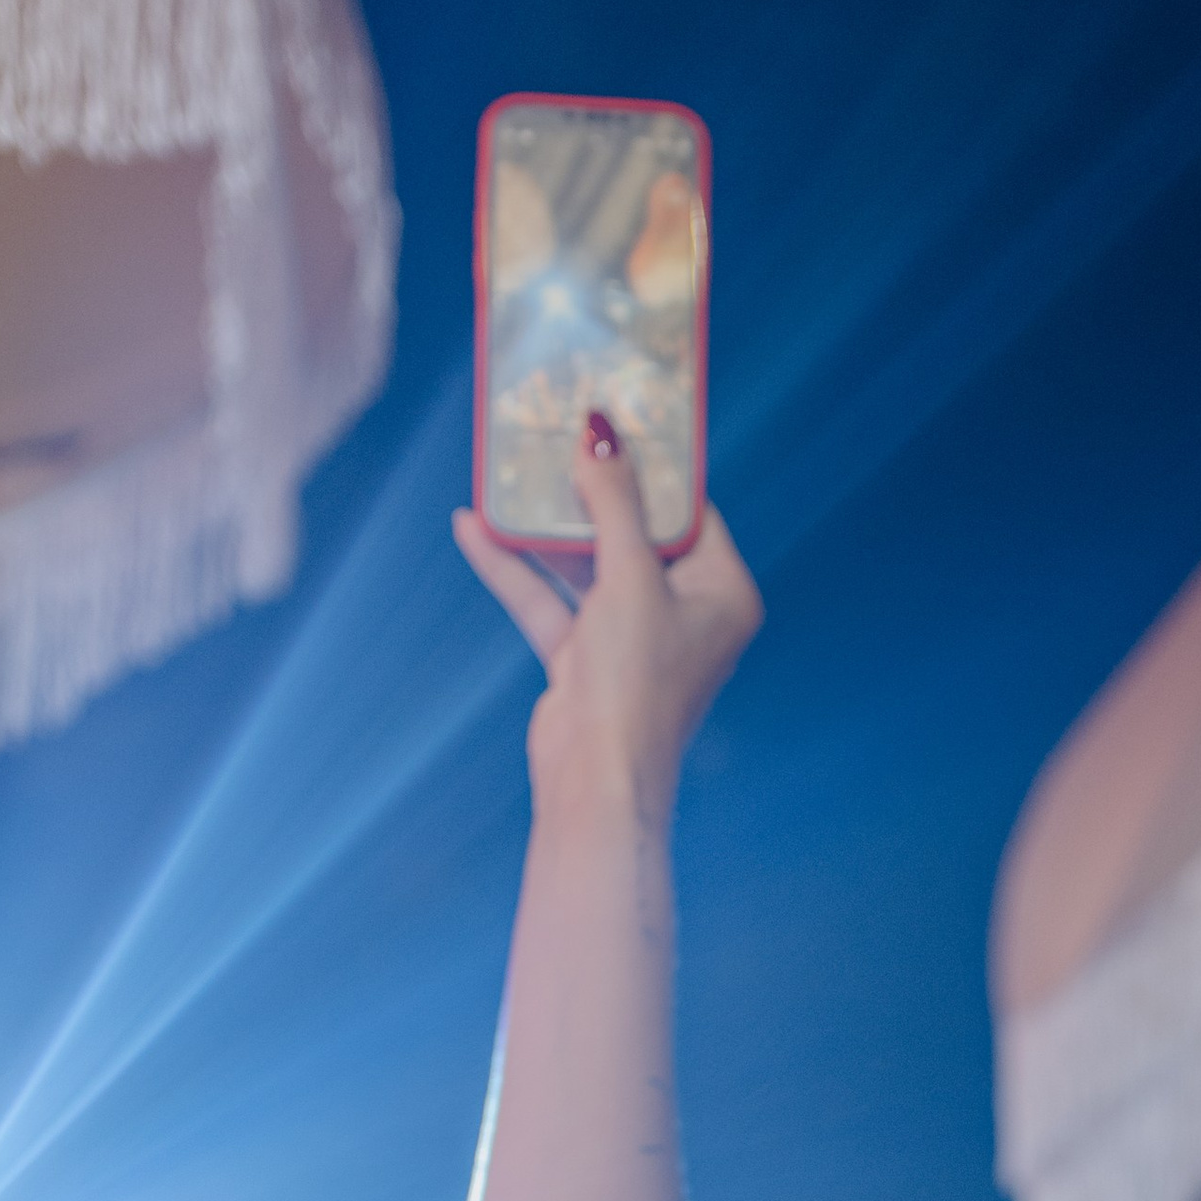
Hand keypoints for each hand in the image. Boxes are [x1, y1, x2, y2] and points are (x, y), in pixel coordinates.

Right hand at [455, 420, 761, 830]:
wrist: (595, 782)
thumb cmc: (636, 683)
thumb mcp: (630, 577)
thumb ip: (615, 502)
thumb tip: (602, 433)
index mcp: (724, 595)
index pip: (691, 512)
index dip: (653, 466)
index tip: (618, 418)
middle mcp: (685, 615)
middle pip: (634, 533)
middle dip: (592, 489)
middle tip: (558, 431)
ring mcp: (633, 639)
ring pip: (587, 567)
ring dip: (545, 529)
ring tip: (510, 471)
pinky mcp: (586, 662)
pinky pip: (551, 602)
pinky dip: (517, 570)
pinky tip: (475, 529)